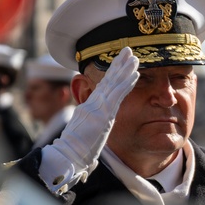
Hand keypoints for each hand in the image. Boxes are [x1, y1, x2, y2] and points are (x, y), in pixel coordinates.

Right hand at [42, 48, 139, 191]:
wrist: (69, 154)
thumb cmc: (77, 148)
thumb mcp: (87, 132)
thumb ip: (93, 124)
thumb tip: (96, 124)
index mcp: (91, 107)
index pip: (104, 87)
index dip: (113, 74)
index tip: (122, 63)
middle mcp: (94, 103)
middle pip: (109, 79)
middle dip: (119, 64)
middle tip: (128, 50)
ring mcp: (98, 105)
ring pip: (113, 82)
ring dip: (125, 68)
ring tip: (134, 56)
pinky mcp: (102, 111)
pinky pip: (116, 93)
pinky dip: (126, 82)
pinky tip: (135, 73)